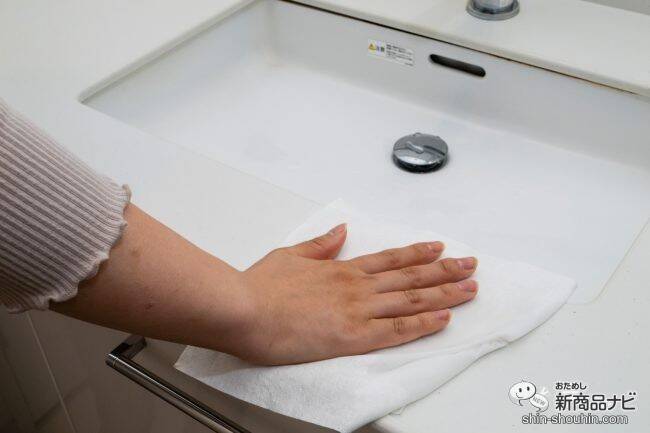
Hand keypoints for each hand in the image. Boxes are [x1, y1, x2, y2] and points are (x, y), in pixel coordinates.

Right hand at [230, 224, 477, 364]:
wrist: (244, 309)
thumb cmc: (261, 287)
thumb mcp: (290, 256)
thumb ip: (320, 245)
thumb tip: (341, 232)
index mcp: (341, 269)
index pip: (390, 259)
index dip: (418, 253)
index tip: (441, 248)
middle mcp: (357, 286)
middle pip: (410, 276)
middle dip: (445, 271)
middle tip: (471, 264)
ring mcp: (358, 310)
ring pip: (411, 299)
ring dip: (445, 293)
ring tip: (471, 288)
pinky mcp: (354, 336)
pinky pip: (398, 330)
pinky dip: (424, 323)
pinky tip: (445, 318)